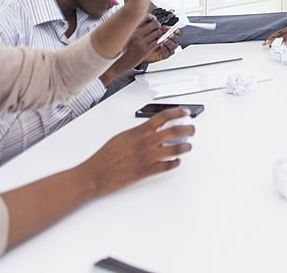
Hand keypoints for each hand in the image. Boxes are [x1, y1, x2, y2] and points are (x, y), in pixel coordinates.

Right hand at [77, 108, 193, 197]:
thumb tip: (149, 129)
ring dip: (185, 147)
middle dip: (187, 129)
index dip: (177, 112)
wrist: (95, 174)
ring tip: (188, 146)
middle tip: (192, 129)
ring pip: (174, 149)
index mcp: (138, 132)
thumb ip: (138, 132)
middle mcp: (145, 143)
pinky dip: (174, 163)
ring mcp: (147, 157)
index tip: (185, 112)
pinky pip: (166, 166)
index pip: (163, 117)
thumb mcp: (121, 137)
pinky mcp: (146, 171)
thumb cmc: (104, 156)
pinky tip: (176, 162)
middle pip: (174, 131)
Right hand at [100, 14, 161, 84]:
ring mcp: (141, 42)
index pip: (146, 17)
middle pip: (154, 24)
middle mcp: (136, 33)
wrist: (116, 64)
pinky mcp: (145, 50)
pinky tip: (155, 43)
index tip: (152, 20)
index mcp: (130, 28)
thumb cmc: (119, 50)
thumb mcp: (123, 36)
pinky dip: (159, 41)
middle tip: (156, 28)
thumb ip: (132, 28)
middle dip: (157, 26)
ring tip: (156, 36)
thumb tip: (142, 22)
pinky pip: (157, 42)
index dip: (152, 18)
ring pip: (157, 32)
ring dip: (159, 34)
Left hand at [142, 28, 180, 63]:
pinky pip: (168, 53)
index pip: (177, 33)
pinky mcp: (165, 55)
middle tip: (169, 34)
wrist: (143, 49)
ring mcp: (169, 49)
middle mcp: (172, 43)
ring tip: (164, 40)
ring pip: (173, 46)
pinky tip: (161, 45)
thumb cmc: (150, 40)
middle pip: (177, 40)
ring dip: (169, 43)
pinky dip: (165, 49)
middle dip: (174, 37)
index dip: (177, 31)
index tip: (175, 29)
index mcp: (171, 36)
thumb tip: (166, 28)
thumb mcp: (155, 32)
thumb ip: (161, 30)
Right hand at [264, 13, 286, 45]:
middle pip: (280, 33)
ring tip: (264, 43)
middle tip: (269, 44)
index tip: (282, 45)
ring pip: (277, 33)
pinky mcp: (284, 29)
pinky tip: (267, 41)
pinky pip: (277, 33)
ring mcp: (286, 28)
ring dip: (270, 38)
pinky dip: (271, 37)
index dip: (286, 39)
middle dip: (274, 39)